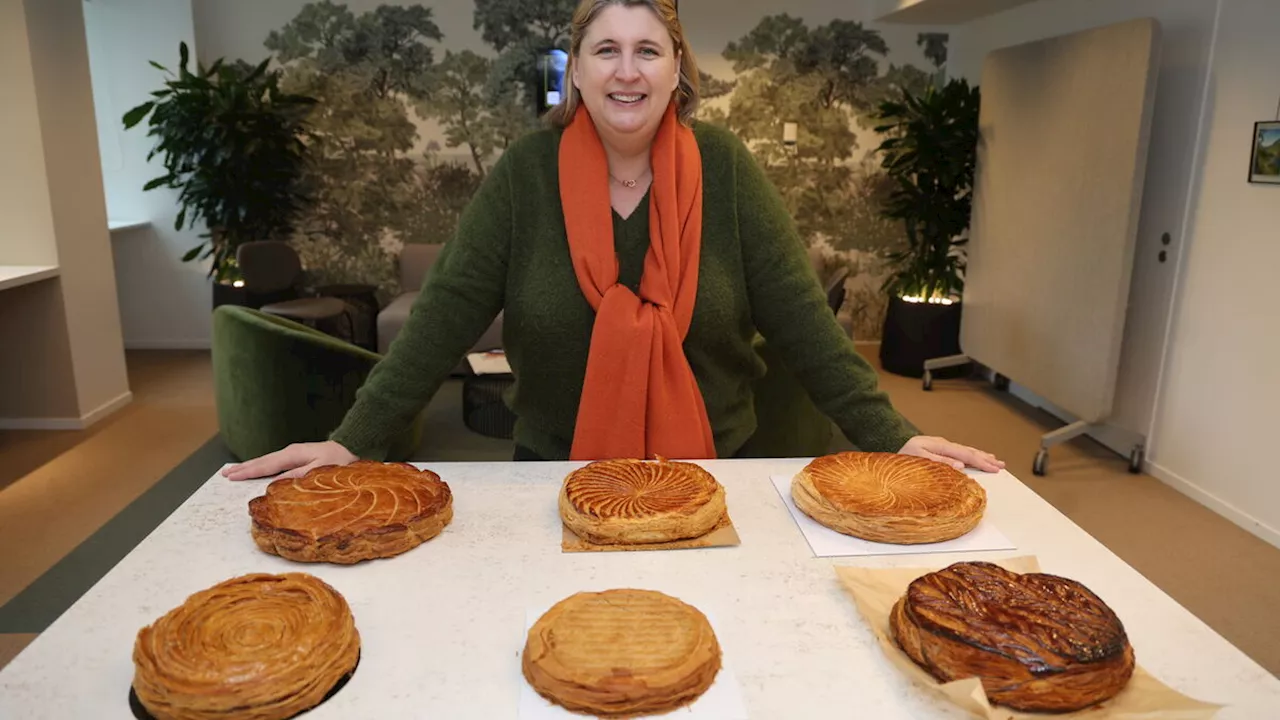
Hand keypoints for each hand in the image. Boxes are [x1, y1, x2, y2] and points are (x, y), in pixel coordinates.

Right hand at [221, 441, 357, 480]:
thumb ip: (300, 475)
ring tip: (233, 471)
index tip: (231, 477)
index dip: (248, 472)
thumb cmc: (341, 461)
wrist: (353, 447)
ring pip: (266, 461)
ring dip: (249, 466)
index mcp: (293, 455)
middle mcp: (290, 452)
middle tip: (224, 474)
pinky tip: (256, 469)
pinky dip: (261, 466)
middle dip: (243, 468)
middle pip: (262, 461)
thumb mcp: (322, 469)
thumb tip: (277, 482)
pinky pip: (274, 462)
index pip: (266, 465)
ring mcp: (293, 453)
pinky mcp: (297, 456)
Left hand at [898, 435, 1004, 472]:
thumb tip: (961, 464)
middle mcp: (942, 444)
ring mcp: (940, 446)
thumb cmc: (901, 458)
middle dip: (986, 459)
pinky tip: (977, 457)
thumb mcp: (918, 460)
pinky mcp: (938, 449)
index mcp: (939, 446)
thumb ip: (940, 462)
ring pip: (965, 450)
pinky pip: (959, 452)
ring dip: (981, 456)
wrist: (888, 449)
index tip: (995, 469)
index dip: (981, 462)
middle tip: (1002, 466)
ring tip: (995, 461)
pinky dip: (971, 455)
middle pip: (968, 451)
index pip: (965, 454)